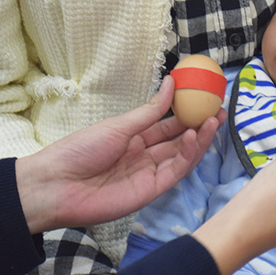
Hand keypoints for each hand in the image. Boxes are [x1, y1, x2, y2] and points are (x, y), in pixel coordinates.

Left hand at [16, 75, 222, 232]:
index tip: (205, 99)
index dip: (188, 113)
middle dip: (200, 126)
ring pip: (182, 156)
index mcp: (134, 139)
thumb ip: (150, 111)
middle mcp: (144, 157)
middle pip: (179, 141)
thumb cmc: (80, 149)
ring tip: (214, 120)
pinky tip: (195, 136)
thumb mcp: (118, 125)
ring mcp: (148, 175)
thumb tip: (171, 83)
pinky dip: (188, 155)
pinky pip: (175, 172)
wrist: (56, 183)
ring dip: (200, 139)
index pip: (167, 126)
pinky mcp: (150, 192)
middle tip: (218, 110)